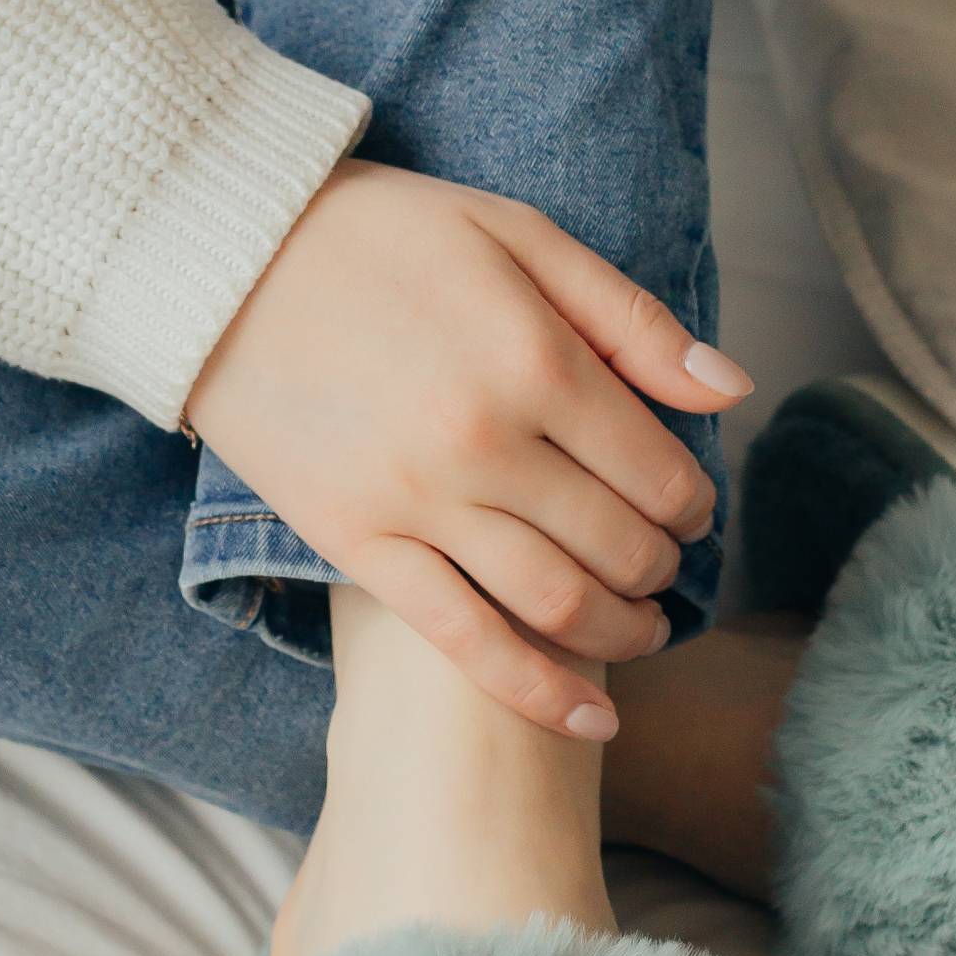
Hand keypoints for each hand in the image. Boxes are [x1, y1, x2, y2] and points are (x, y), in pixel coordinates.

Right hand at [181, 162, 752, 739]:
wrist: (223, 257)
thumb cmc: (381, 236)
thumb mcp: (519, 236)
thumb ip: (630, 318)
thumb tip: (732, 390)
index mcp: (537, 361)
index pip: (659, 473)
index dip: (691, 502)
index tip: (687, 506)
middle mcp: (487, 444)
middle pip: (619, 546)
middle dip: (661, 569)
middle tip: (663, 565)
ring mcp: (419, 503)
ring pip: (558, 605)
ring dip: (621, 633)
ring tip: (639, 630)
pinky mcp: (358, 545)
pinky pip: (465, 641)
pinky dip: (538, 692)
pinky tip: (592, 719)